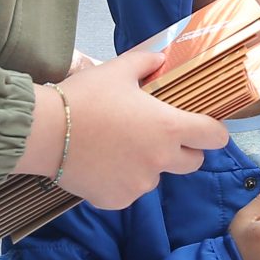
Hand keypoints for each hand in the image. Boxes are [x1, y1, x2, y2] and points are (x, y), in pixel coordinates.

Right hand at [20, 44, 227, 208]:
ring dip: (147, 166)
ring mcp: (139, 185)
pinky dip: (120, 181)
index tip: (205, 128)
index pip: (214, 138)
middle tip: (158, 136)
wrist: (45, 132)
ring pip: (156, 177)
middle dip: (183, 151)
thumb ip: (146, 63)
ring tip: (118, 148)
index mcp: (169, 128)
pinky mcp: (116, 200)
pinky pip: (128, 191)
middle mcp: (160, 161)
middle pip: (193, 163)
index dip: (214, 132)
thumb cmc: (85, 98)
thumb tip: (160, 59)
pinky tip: (100, 164)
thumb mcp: (118, 70)